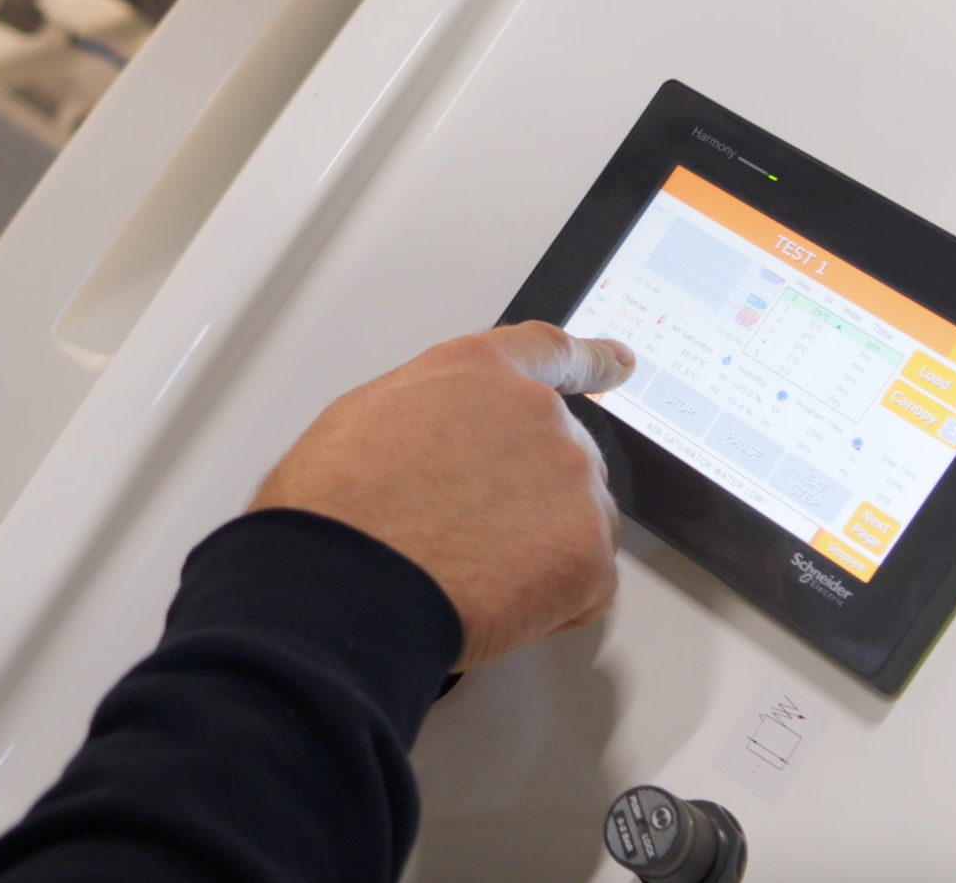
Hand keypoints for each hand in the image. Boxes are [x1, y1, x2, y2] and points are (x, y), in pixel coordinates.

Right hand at [251, 323, 634, 670]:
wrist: (348, 580)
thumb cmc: (338, 508)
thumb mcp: (369, 417)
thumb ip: (436, 414)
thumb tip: (443, 444)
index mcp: (481, 371)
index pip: (551, 353)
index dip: (590, 360)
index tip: (617, 363)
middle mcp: (537, 413)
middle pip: (561, 456)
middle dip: (528, 498)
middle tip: (470, 536)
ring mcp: (570, 480)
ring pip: (578, 521)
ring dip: (540, 549)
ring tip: (469, 571)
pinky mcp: (589, 551)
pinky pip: (589, 583)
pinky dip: (552, 602)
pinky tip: (496, 601)